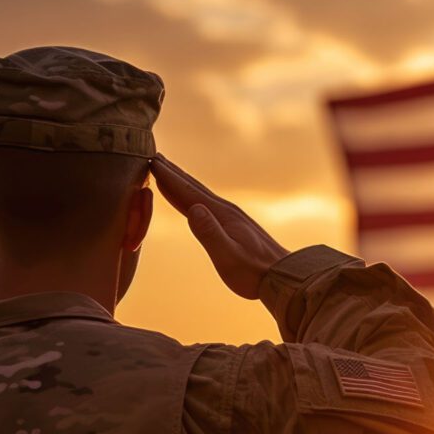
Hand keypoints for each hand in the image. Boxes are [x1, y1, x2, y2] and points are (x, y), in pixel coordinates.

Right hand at [149, 153, 289, 298]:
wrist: (282, 277)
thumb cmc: (253, 272)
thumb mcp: (228, 256)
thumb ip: (209, 233)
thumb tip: (193, 209)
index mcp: (220, 215)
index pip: (188, 192)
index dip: (168, 177)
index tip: (150, 161)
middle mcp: (226, 211)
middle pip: (193, 187)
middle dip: (173, 173)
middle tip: (153, 156)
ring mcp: (231, 218)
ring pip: (200, 195)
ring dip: (182, 183)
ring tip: (168, 174)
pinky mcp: (235, 227)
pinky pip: (207, 206)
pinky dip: (194, 198)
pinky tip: (193, 204)